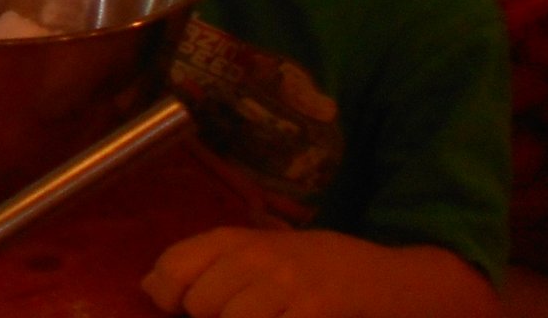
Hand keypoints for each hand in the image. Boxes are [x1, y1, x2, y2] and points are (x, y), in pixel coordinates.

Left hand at [141, 227, 496, 317]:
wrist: (398, 282)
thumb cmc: (322, 273)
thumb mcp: (265, 257)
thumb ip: (207, 265)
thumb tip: (148, 286)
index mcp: (242, 238)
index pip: (176, 264)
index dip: (167, 294)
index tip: (178, 308)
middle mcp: (261, 254)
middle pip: (200, 303)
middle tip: (246, 314)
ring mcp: (290, 282)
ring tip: (272, 317)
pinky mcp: (316, 308)